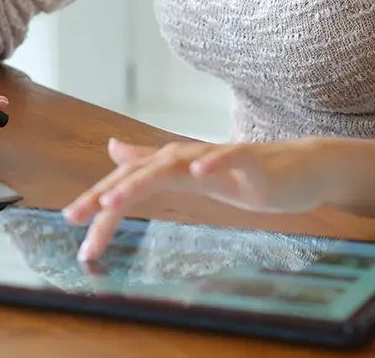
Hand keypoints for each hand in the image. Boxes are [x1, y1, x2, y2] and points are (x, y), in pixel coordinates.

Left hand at [63, 136, 333, 260]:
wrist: (300, 167)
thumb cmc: (244, 174)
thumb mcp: (191, 173)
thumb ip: (152, 162)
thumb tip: (113, 149)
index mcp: (175, 166)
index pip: (130, 181)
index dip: (100, 200)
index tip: (74, 226)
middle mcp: (190, 157)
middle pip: (141, 172)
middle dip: (106, 194)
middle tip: (76, 217)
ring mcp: (218, 157)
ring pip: (174, 163)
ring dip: (141, 179)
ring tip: (113, 200)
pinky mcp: (251, 161)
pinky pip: (230, 157)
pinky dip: (213, 162)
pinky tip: (197, 172)